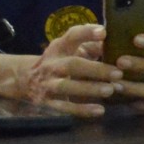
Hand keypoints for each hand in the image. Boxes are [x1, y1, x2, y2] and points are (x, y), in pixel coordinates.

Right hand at [0, 23, 121, 117]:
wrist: (25, 79)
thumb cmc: (62, 60)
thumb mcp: (72, 48)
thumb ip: (93, 45)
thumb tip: (115, 43)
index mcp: (60, 47)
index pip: (72, 35)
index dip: (87, 33)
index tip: (104, 33)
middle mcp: (52, 64)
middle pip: (72, 65)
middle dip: (95, 69)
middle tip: (118, 73)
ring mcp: (47, 83)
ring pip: (66, 87)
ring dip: (89, 89)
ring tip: (110, 90)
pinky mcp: (46, 101)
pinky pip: (63, 107)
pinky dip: (81, 110)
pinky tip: (99, 110)